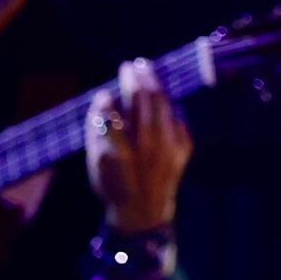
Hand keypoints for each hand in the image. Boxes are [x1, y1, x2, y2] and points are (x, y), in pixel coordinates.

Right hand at [86, 62, 190, 233]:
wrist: (144, 213)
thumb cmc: (114, 185)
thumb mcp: (96, 162)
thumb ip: (97, 130)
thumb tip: (104, 98)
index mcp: (120, 154)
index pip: (112, 115)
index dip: (107, 101)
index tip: (105, 95)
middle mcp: (148, 148)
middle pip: (143, 99)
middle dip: (135, 78)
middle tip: (129, 66)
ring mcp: (170, 147)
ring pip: (163, 102)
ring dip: (153, 81)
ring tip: (144, 69)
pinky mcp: (184, 147)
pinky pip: (174, 117)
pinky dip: (164, 105)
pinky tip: (157, 97)